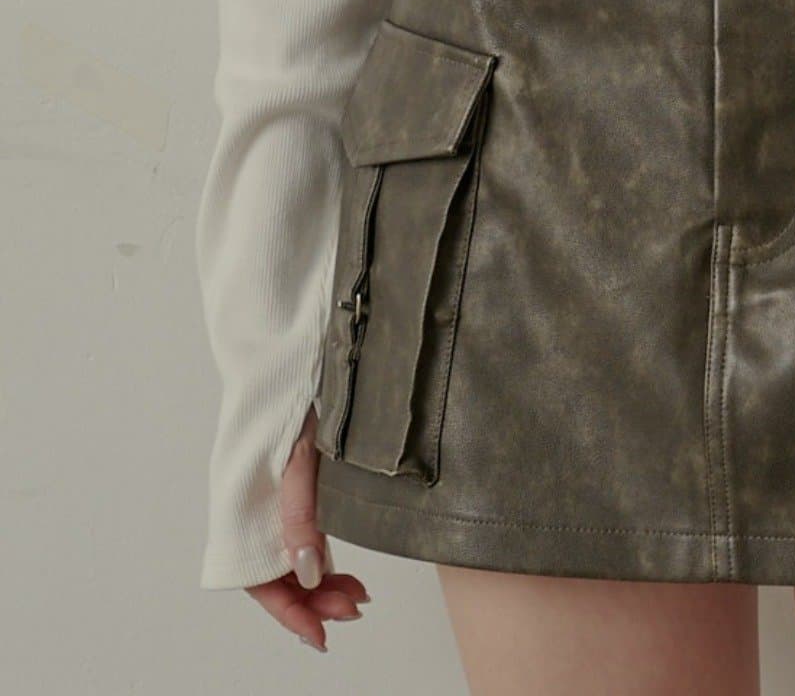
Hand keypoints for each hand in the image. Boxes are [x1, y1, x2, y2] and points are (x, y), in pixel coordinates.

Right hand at [245, 403, 369, 651]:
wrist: (291, 353)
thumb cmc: (294, 396)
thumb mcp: (302, 456)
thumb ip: (301, 515)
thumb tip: (311, 575)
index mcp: (242, 508)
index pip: (260, 580)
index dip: (290, 612)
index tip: (322, 635)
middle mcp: (252, 510)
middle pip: (277, 574)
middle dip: (314, 600)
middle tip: (354, 608)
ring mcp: (271, 498)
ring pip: (290, 558)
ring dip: (320, 582)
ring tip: (357, 594)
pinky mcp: (290, 483)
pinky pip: (299, 534)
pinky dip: (320, 555)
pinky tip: (341, 567)